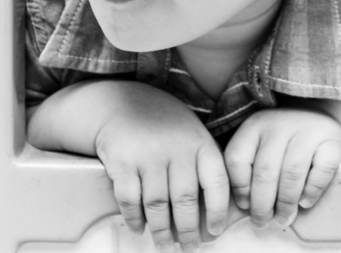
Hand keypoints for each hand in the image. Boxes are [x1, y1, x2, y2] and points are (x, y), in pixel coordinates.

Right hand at [94, 88, 228, 251]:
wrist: (122, 103)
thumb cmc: (164, 124)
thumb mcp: (192, 134)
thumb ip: (204, 165)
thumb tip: (215, 211)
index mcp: (199, 142)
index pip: (216, 183)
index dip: (218, 212)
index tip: (215, 232)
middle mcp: (175, 148)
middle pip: (186, 200)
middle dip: (189, 231)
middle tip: (189, 247)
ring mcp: (147, 154)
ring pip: (157, 205)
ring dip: (161, 231)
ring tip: (165, 244)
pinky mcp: (122, 160)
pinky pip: (130, 199)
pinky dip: (134, 218)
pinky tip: (139, 228)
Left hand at [223, 108, 340, 227]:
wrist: (318, 114)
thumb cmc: (283, 139)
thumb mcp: (260, 143)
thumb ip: (249, 167)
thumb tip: (244, 206)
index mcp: (254, 125)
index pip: (237, 158)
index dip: (239, 187)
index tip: (245, 206)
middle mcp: (278, 124)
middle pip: (265, 171)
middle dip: (262, 204)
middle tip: (263, 222)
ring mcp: (306, 129)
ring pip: (292, 173)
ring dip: (286, 203)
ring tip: (284, 219)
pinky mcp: (331, 138)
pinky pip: (322, 169)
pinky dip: (313, 190)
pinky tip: (305, 202)